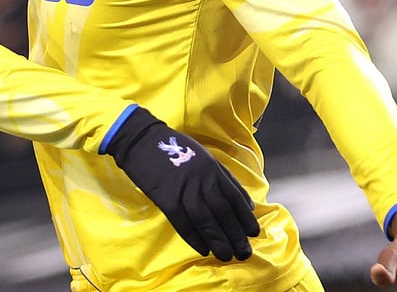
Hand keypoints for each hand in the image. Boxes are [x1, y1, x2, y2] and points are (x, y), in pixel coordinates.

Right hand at [104, 107, 259, 260]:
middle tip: (244, 253)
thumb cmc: (175, 148)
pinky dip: (194, 238)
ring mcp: (184, 191)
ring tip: (226, 256)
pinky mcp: (166, 199)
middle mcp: (202, 181)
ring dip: (217, 241)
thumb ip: (224, 178)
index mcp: (213, 169)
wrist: (142, 141)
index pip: (235, 197)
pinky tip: (203, 250)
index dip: (245, 218)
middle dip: (235, 235)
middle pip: (223, 212)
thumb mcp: (205, 156)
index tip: (253, 233)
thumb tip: (245, 203)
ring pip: (205, 221)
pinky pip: (183, 223)